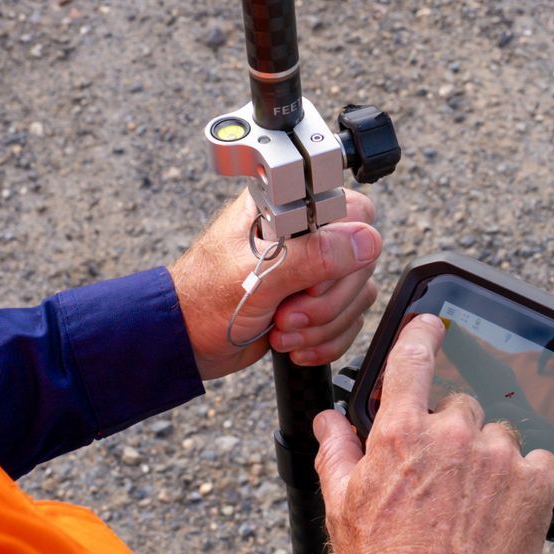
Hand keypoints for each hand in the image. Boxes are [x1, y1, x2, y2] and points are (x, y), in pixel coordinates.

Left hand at [170, 189, 381, 380]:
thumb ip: (315, 256)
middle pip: (360, 260)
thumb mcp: (258, 277)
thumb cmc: (205, 301)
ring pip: (358, 294)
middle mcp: (306, 236)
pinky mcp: (316, 303)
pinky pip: (349, 321)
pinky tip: (292, 343)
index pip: (352, 213)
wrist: (187, 342)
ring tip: (281, 329)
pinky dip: (325, 341)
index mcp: (288, 210)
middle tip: (286, 312)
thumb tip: (366, 242)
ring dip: (322, 325)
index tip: (307, 279)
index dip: (340, 251)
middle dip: (325, 300)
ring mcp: (313, 270)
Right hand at [313, 314, 553, 553]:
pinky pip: (540, 463)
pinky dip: (528, 482)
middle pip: (460, 407)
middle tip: (442, 483)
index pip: (412, 358)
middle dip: (453, 435)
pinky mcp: (535, 486)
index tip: (432, 325)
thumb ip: (337, 452)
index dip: (422, 333)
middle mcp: (451, 434)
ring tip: (473, 509)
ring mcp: (497, 458)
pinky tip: (505, 514)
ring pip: (501, 437)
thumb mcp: (342, 507)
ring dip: (491, 461)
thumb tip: (329, 421)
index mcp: (401, 431)